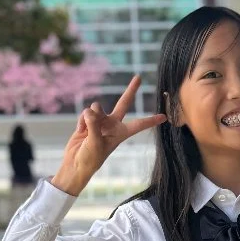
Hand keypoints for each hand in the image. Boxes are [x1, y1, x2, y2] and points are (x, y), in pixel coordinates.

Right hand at [52, 75, 165, 195]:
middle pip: (123, 103)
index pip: (139, 125)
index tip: (165, 117)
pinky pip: (85, 113)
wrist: (75, 163)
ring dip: (90, 115)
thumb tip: (90, 111)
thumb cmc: (90, 158)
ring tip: (86, 128)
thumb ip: (94, 125)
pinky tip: (80, 131)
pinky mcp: (88, 121)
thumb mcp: (95, 143)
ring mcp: (101, 121)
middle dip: (131, 90)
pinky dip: (81, 121)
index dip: (151, 120)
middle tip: (139, 77)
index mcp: (120, 133)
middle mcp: (113, 124)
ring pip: (96, 107)